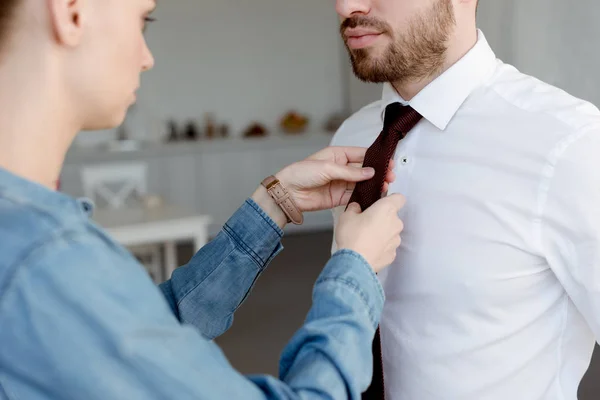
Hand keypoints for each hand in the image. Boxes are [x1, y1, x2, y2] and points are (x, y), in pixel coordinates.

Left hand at [275, 146, 395, 212]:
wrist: (288, 192)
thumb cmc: (301, 173)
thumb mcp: (327, 168)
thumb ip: (350, 172)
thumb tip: (369, 172)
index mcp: (337, 155)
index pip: (361, 155)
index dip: (375, 159)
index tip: (387, 163)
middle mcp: (341, 168)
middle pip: (364, 170)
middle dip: (378, 173)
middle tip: (389, 176)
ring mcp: (340, 183)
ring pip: (362, 184)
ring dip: (373, 185)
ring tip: (384, 187)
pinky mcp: (338, 197)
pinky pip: (355, 196)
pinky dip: (365, 196)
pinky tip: (374, 196)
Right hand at [335, 194, 405, 272]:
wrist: (354, 263)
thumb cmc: (352, 237)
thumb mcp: (346, 216)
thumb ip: (354, 208)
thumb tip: (356, 208)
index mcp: (387, 209)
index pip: (399, 198)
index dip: (391, 199)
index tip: (382, 203)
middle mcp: (395, 223)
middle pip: (393, 216)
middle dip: (382, 218)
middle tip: (366, 223)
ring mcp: (396, 240)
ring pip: (391, 232)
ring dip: (382, 233)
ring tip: (366, 238)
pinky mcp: (393, 254)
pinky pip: (388, 246)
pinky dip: (381, 247)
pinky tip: (368, 249)